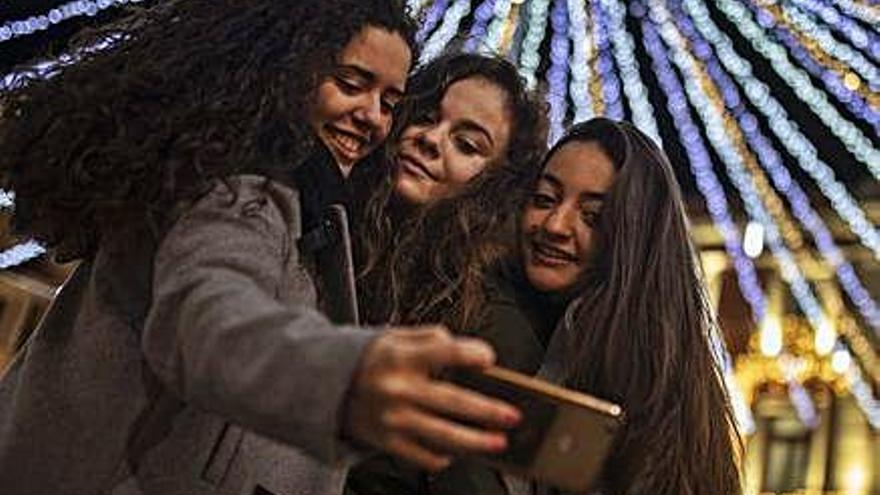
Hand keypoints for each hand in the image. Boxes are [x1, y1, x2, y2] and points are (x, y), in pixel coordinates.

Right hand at [344, 325, 521, 470]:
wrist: (325, 385)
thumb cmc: (366, 360)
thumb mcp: (393, 336)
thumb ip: (429, 338)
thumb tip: (463, 347)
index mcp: (400, 357)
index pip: (445, 351)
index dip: (472, 354)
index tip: (489, 360)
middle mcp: (397, 388)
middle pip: (451, 402)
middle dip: (487, 411)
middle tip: (512, 416)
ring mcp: (392, 418)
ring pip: (442, 434)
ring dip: (475, 441)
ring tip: (498, 442)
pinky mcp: (386, 441)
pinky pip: (422, 455)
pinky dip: (444, 456)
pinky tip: (458, 452)